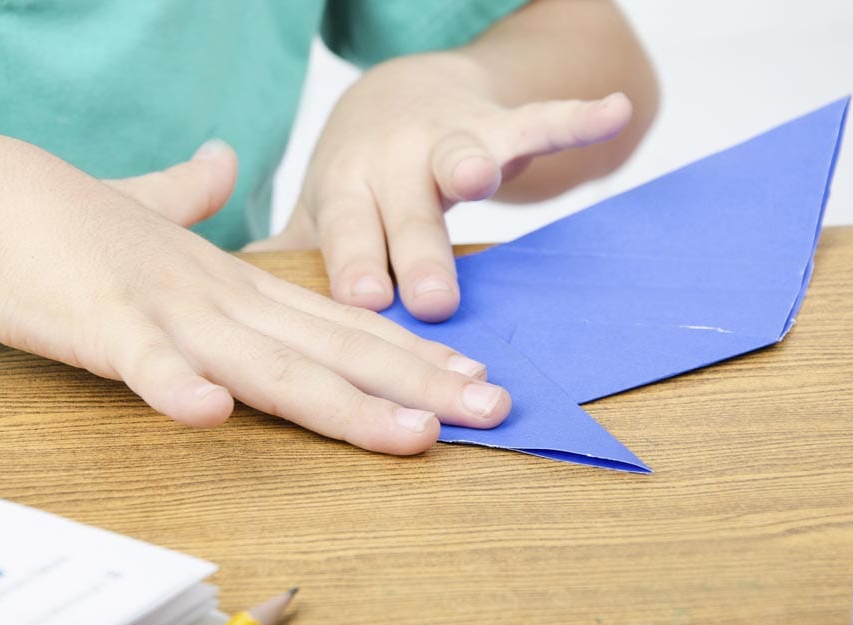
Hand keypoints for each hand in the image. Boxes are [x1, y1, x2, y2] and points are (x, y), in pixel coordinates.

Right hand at [0, 130, 509, 453]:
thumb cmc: (79, 223)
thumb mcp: (160, 220)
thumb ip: (198, 198)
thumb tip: (220, 160)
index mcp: (241, 287)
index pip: (344, 322)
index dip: (411, 352)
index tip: (471, 374)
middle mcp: (225, 302)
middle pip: (336, 350)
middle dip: (419, 385)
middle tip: (492, 410)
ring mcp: (170, 312)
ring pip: (270, 365)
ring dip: (344, 403)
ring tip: (411, 434)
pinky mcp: (105, 323)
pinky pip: (144, 361)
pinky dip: (176, 386)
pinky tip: (211, 416)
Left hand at [245, 51, 631, 322]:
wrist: (401, 94)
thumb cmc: (362, 174)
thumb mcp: (328, 211)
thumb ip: (299, 255)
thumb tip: (240, 301)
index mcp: (346, 189)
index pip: (348, 232)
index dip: (356, 263)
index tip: (366, 302)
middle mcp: (392, 162)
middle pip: (405, 210)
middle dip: (419, 251)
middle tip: (435, 300)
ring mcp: (445, 138)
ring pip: (458, 155)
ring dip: (471, 164)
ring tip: (481, 176)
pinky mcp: (495, 122)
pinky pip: (537, 118)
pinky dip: (575, 117)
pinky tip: (612, 109)